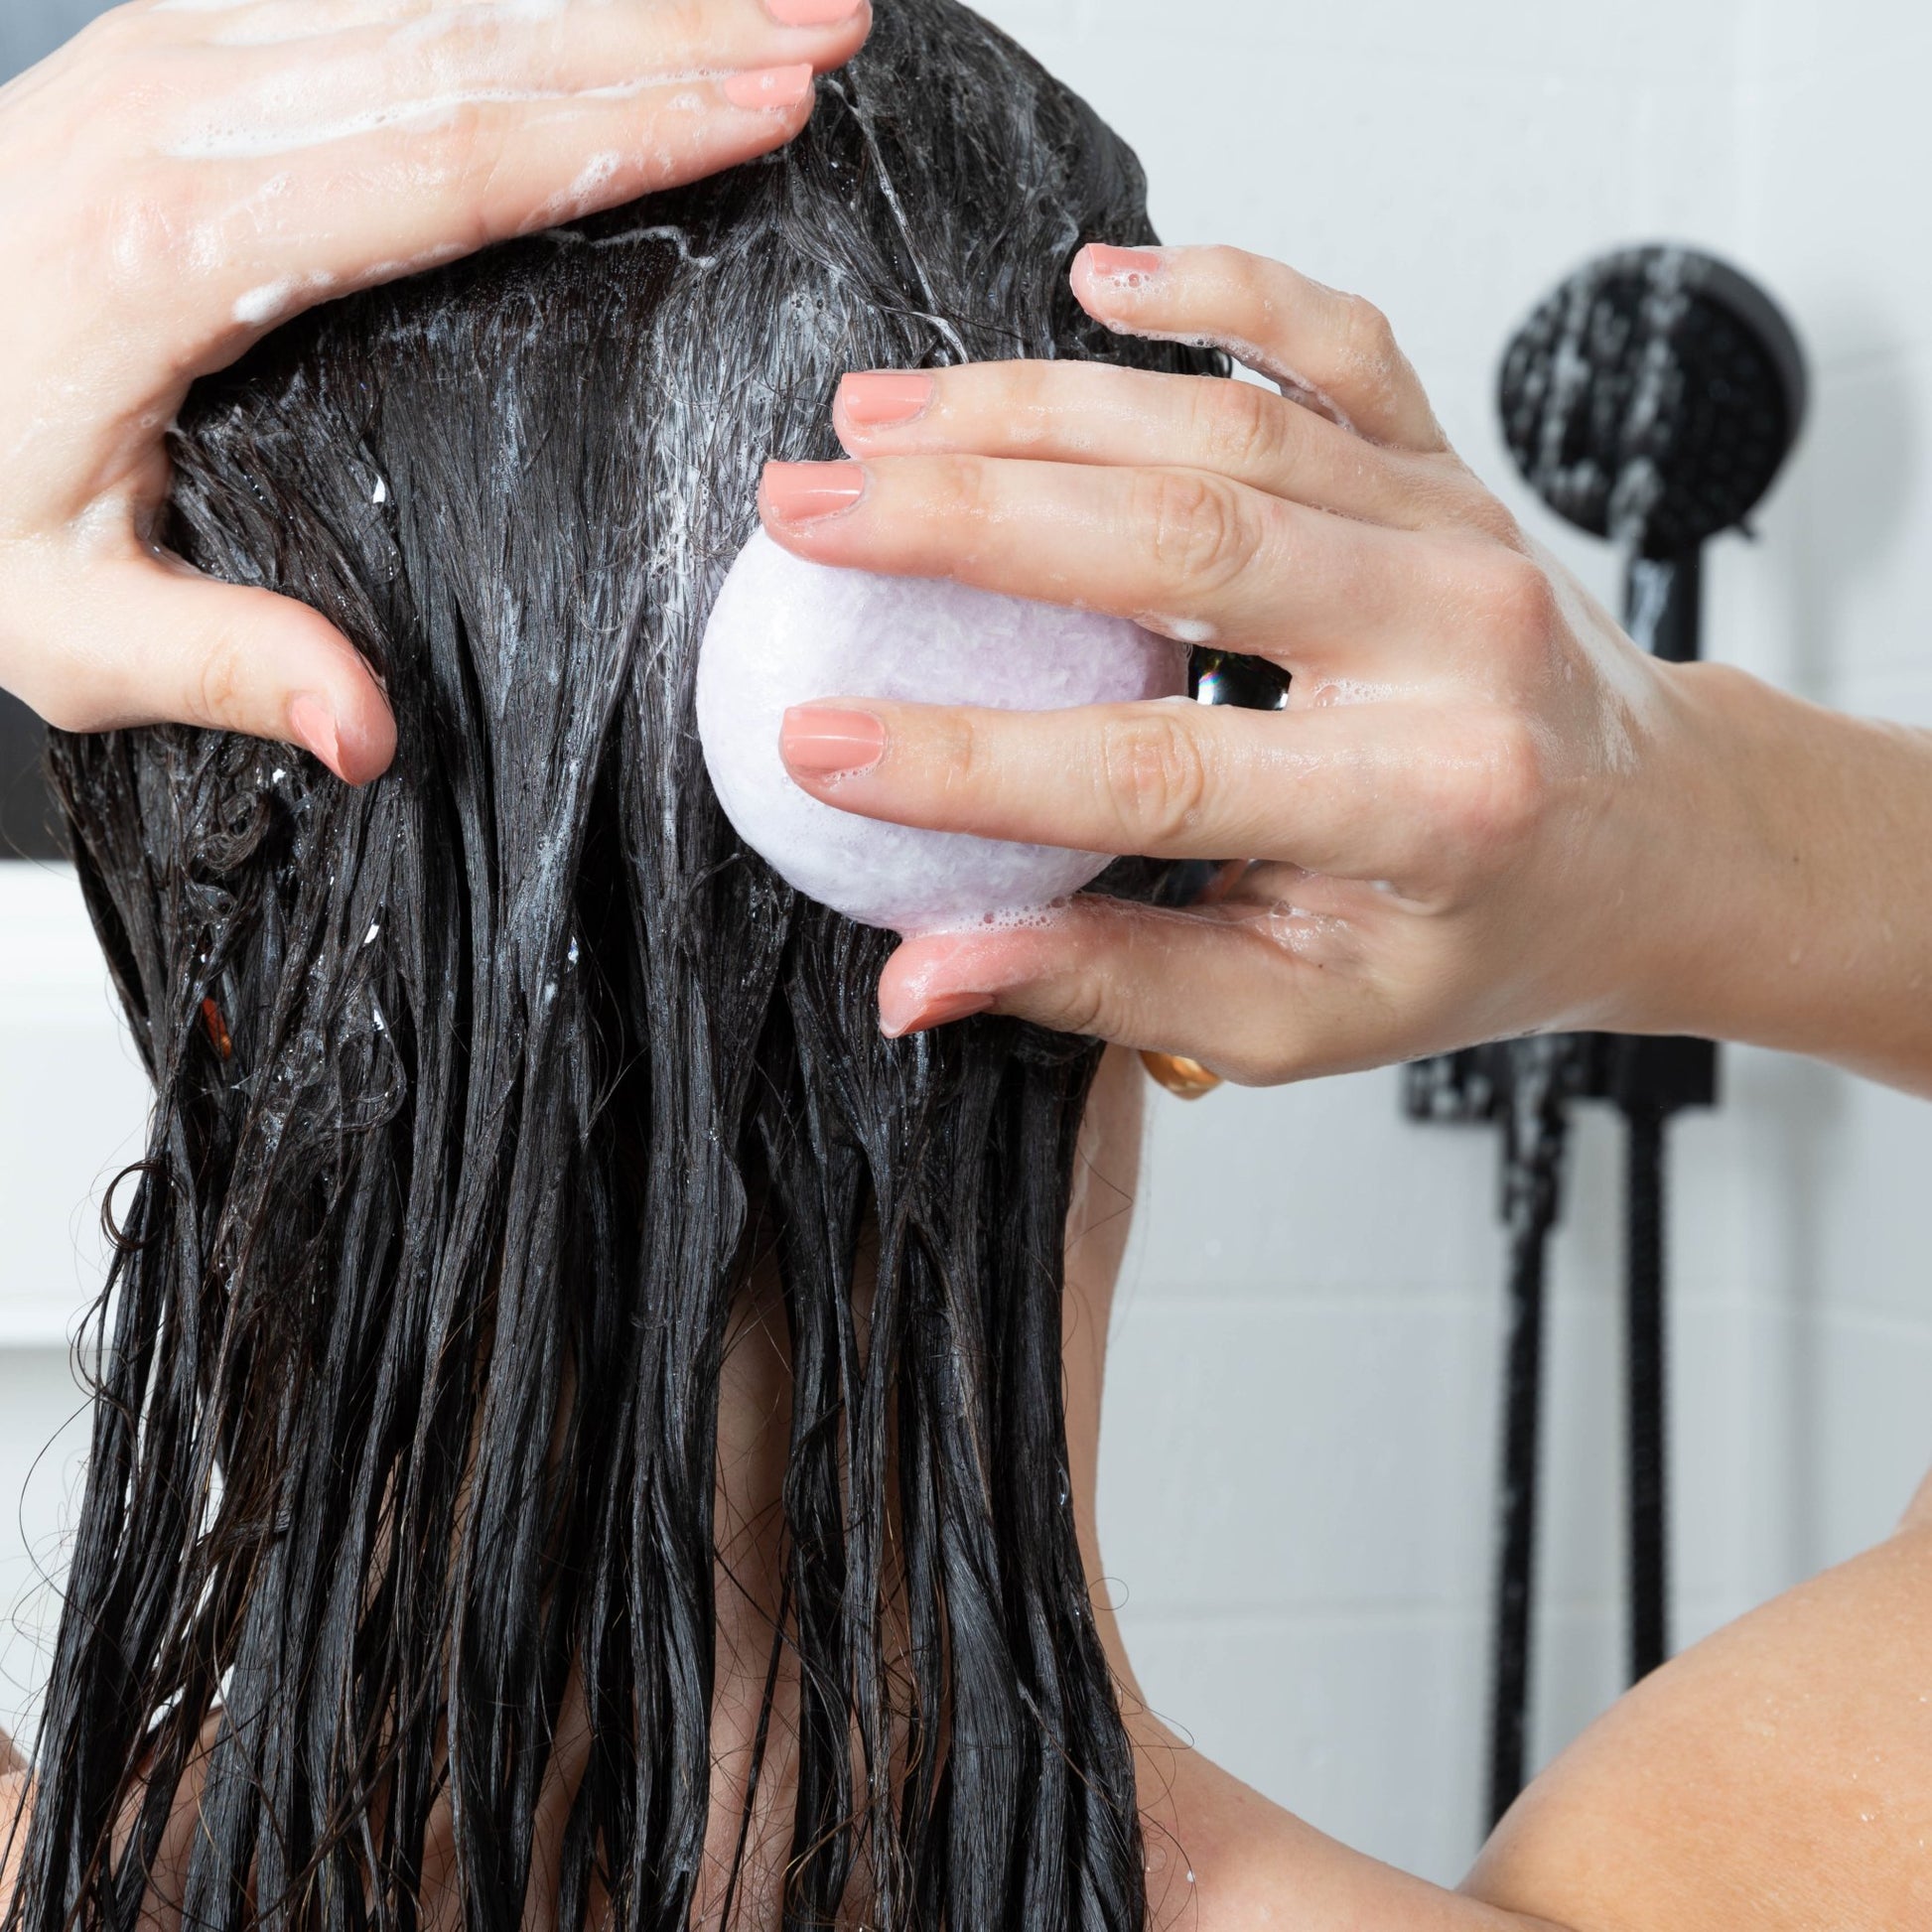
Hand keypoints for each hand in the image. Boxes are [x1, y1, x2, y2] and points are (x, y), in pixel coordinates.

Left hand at [0, 0, 868, 784]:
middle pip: (481, 49)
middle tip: (825, 24)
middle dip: (675, 27)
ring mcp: (172, 57)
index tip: (773, 100)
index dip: (635, 128)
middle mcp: (184, 113)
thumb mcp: (57, 625)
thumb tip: (366, 727)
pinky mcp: (171, 50)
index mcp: (184, 245)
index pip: (464, 163)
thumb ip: (219, 661)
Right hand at [754, 242, 1859, 1086]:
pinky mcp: (1447, 467)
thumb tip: (922, 980)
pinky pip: (1337, 345)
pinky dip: (1222, 291)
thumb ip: (1113, 988)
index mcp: (1419, 805)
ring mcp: (1455, 531)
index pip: (1154, 772)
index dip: (967, 763)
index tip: (816, 743)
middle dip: (965, 522)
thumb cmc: (1473, 938)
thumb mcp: (1302, 1014)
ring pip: (1226, 429)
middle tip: (808, 513)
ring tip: (876, 418)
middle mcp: (1451, 642)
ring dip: (1032, 409)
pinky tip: (1104, 282)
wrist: (1649, 844)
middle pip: (1179, 546)